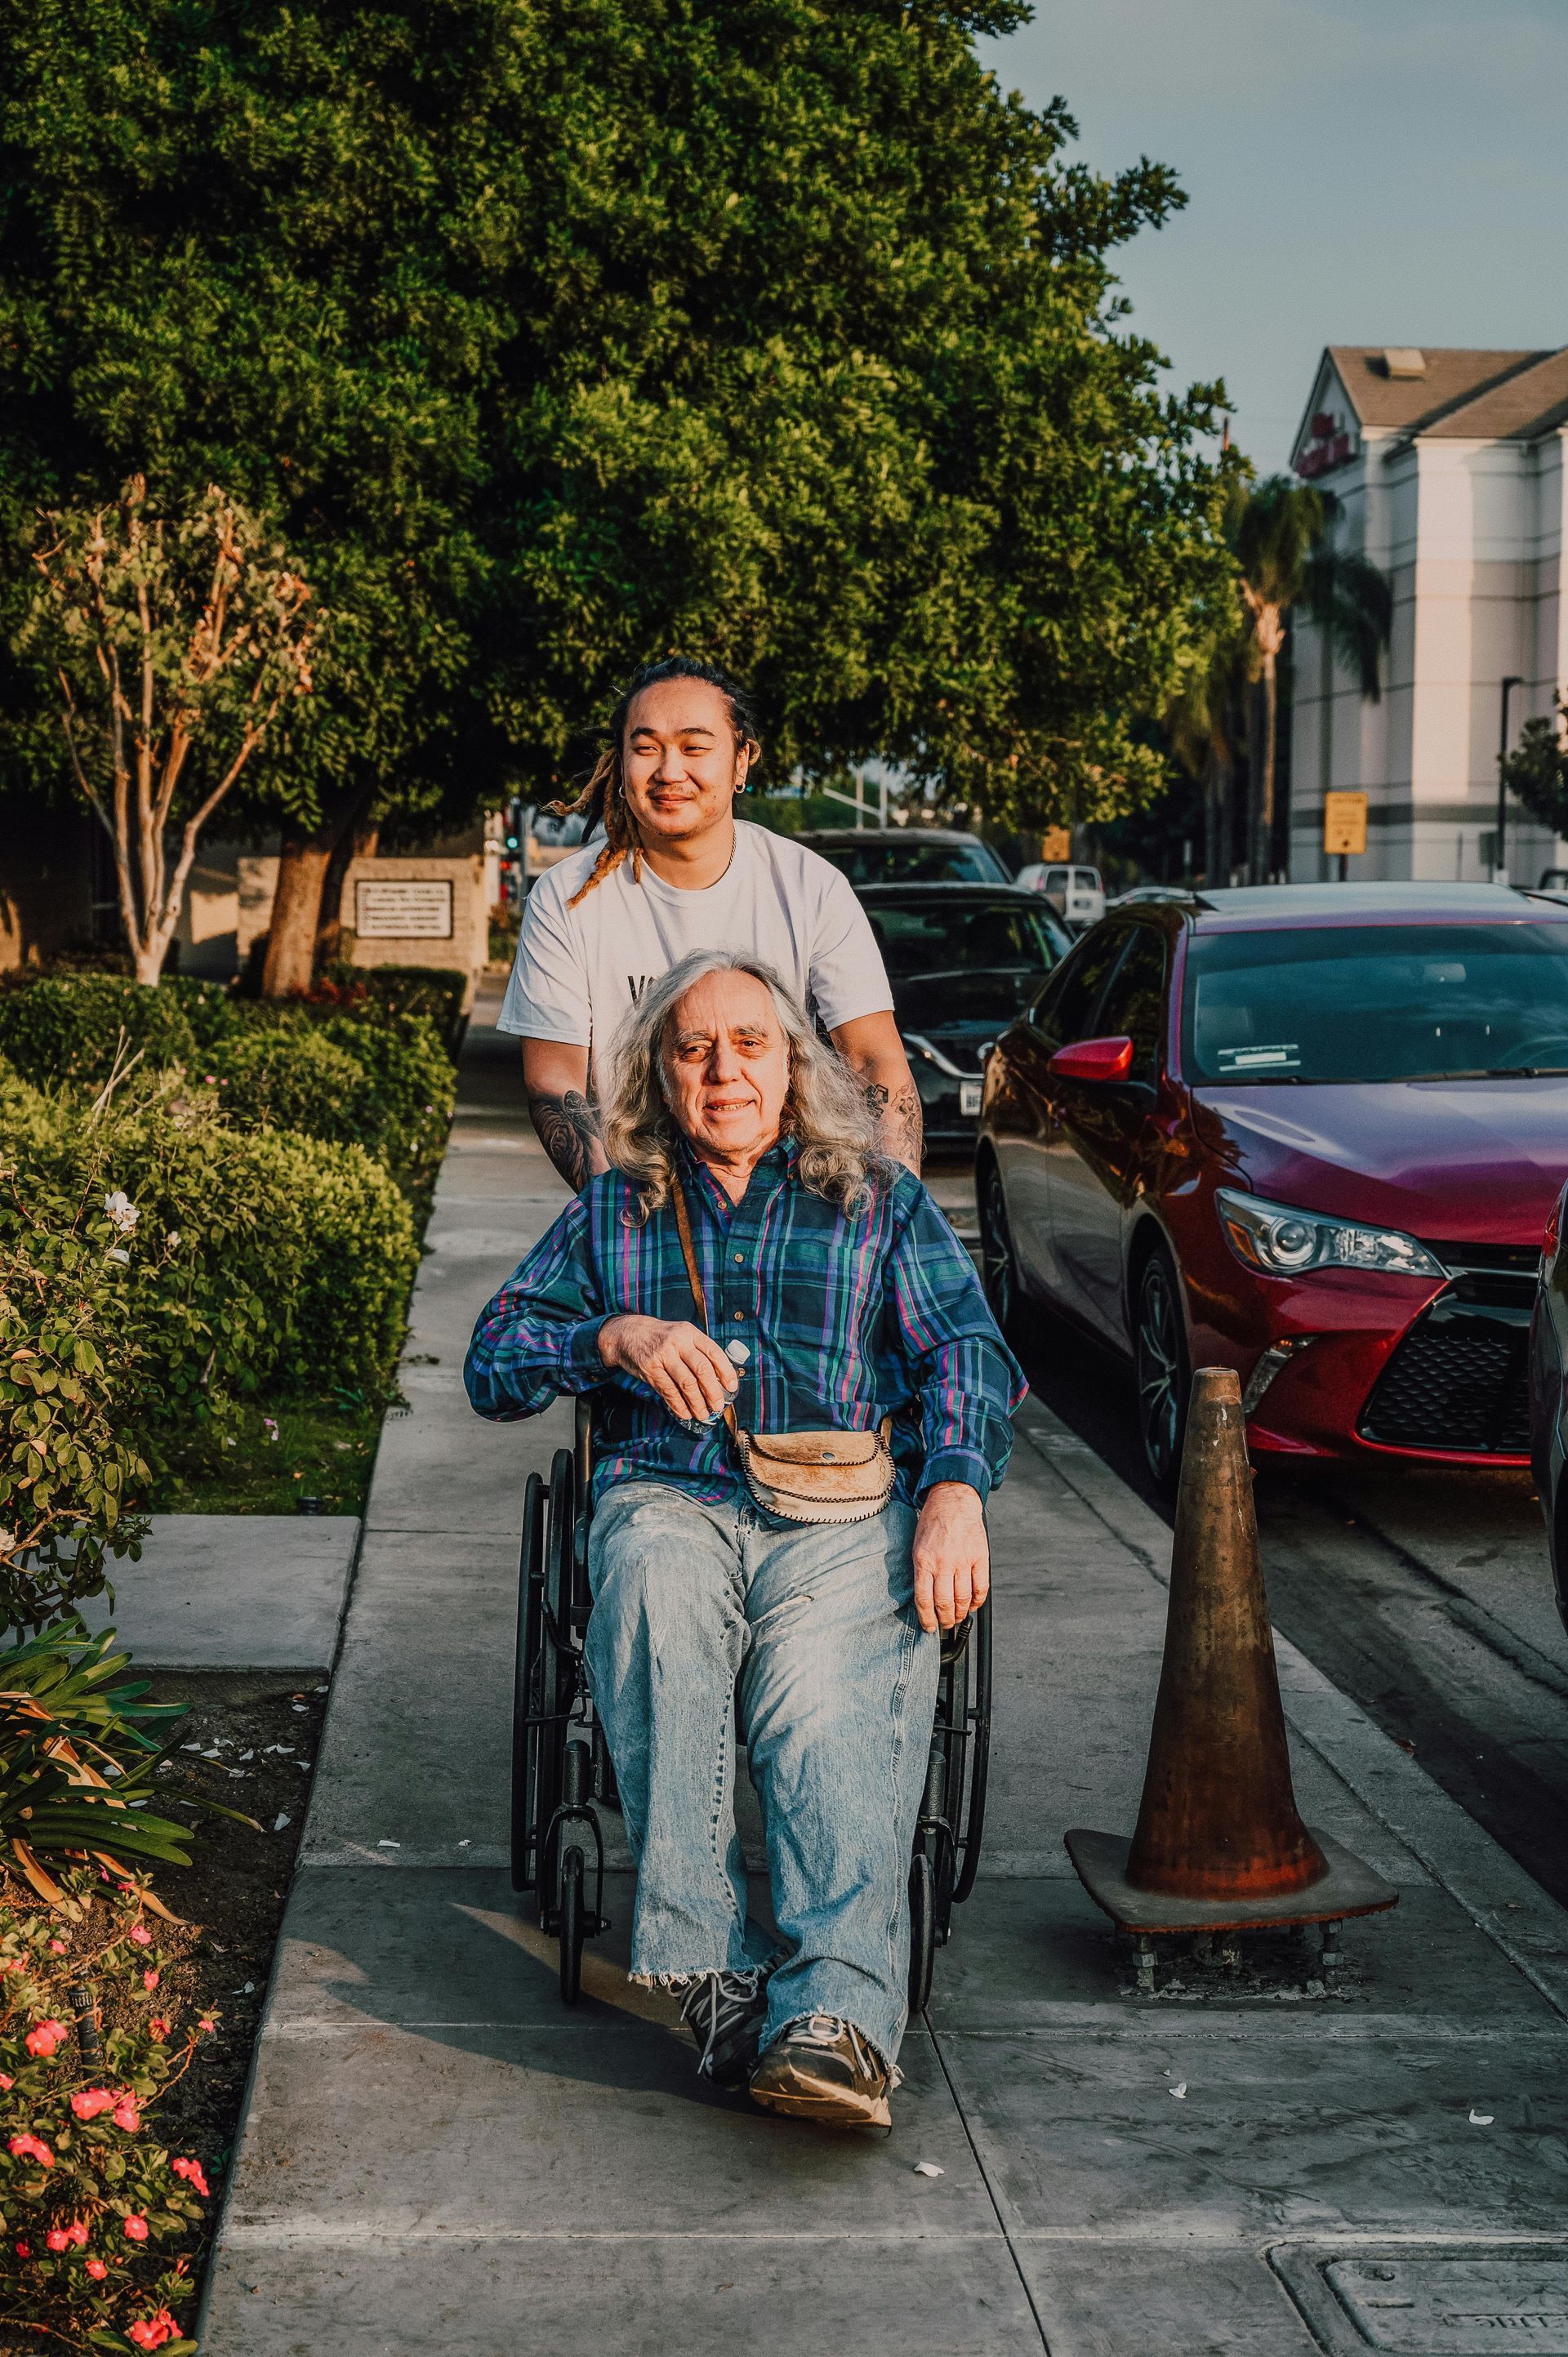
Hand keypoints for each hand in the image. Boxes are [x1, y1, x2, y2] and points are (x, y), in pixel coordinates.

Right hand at [598, 1314, 738, 1423]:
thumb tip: (718, 1378)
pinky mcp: (650, 1368)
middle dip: (713, 1391)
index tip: (732, 1387)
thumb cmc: (660, 1337)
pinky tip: (685, 1413)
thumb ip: (697, 1351)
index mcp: (690, 1333)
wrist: (628, 1333)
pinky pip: (668, 1390)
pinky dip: (678, 1405)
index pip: (714, 1352)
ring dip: (697, 1402)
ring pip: (686, 1383)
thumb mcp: (681, 1335)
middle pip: (702, 1369)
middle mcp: (678, 1342)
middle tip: (718, 1405)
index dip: (725, 1371)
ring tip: (703, 1414)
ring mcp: (663, 1355)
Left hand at [912, 1482, 988, 1633]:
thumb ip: (921, 1571)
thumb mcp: (917, 1546)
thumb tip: (924, 1598)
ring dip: (960, 1613)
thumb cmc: (932, 1524)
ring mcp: (963, 1560)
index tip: (929, 1627)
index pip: (924, 1599)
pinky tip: (973, 1604)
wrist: (953, 1501)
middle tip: (945, 1624)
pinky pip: (981, 1587)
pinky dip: (977, 1601)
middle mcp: (943, 1563)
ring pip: (963, 1598)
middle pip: (944, 1603)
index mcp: (924, 1561)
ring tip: (958, 1617)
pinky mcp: (980, 1557)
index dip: (927, 1619)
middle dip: (944, 1619)